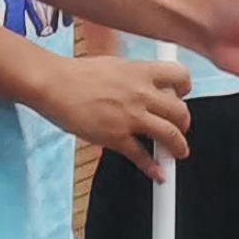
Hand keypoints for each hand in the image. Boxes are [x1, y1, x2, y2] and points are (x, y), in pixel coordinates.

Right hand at [38, 54, 194, 178]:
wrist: (53, 84)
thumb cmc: (76, 74)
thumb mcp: (113, 65)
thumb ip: (133, 76)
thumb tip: (144, 84)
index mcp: (140, 72)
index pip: (180, 76)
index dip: (185, 89)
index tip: (181, 97)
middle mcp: (140, 94)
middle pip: (180, 112)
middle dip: (185, 124)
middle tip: (180, 129)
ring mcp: (130, 117)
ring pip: (170, 135)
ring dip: (179, 147)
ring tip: (178, 152)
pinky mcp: (116, 137)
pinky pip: (142, 156)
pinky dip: (153, 168)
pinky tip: (158, 173)